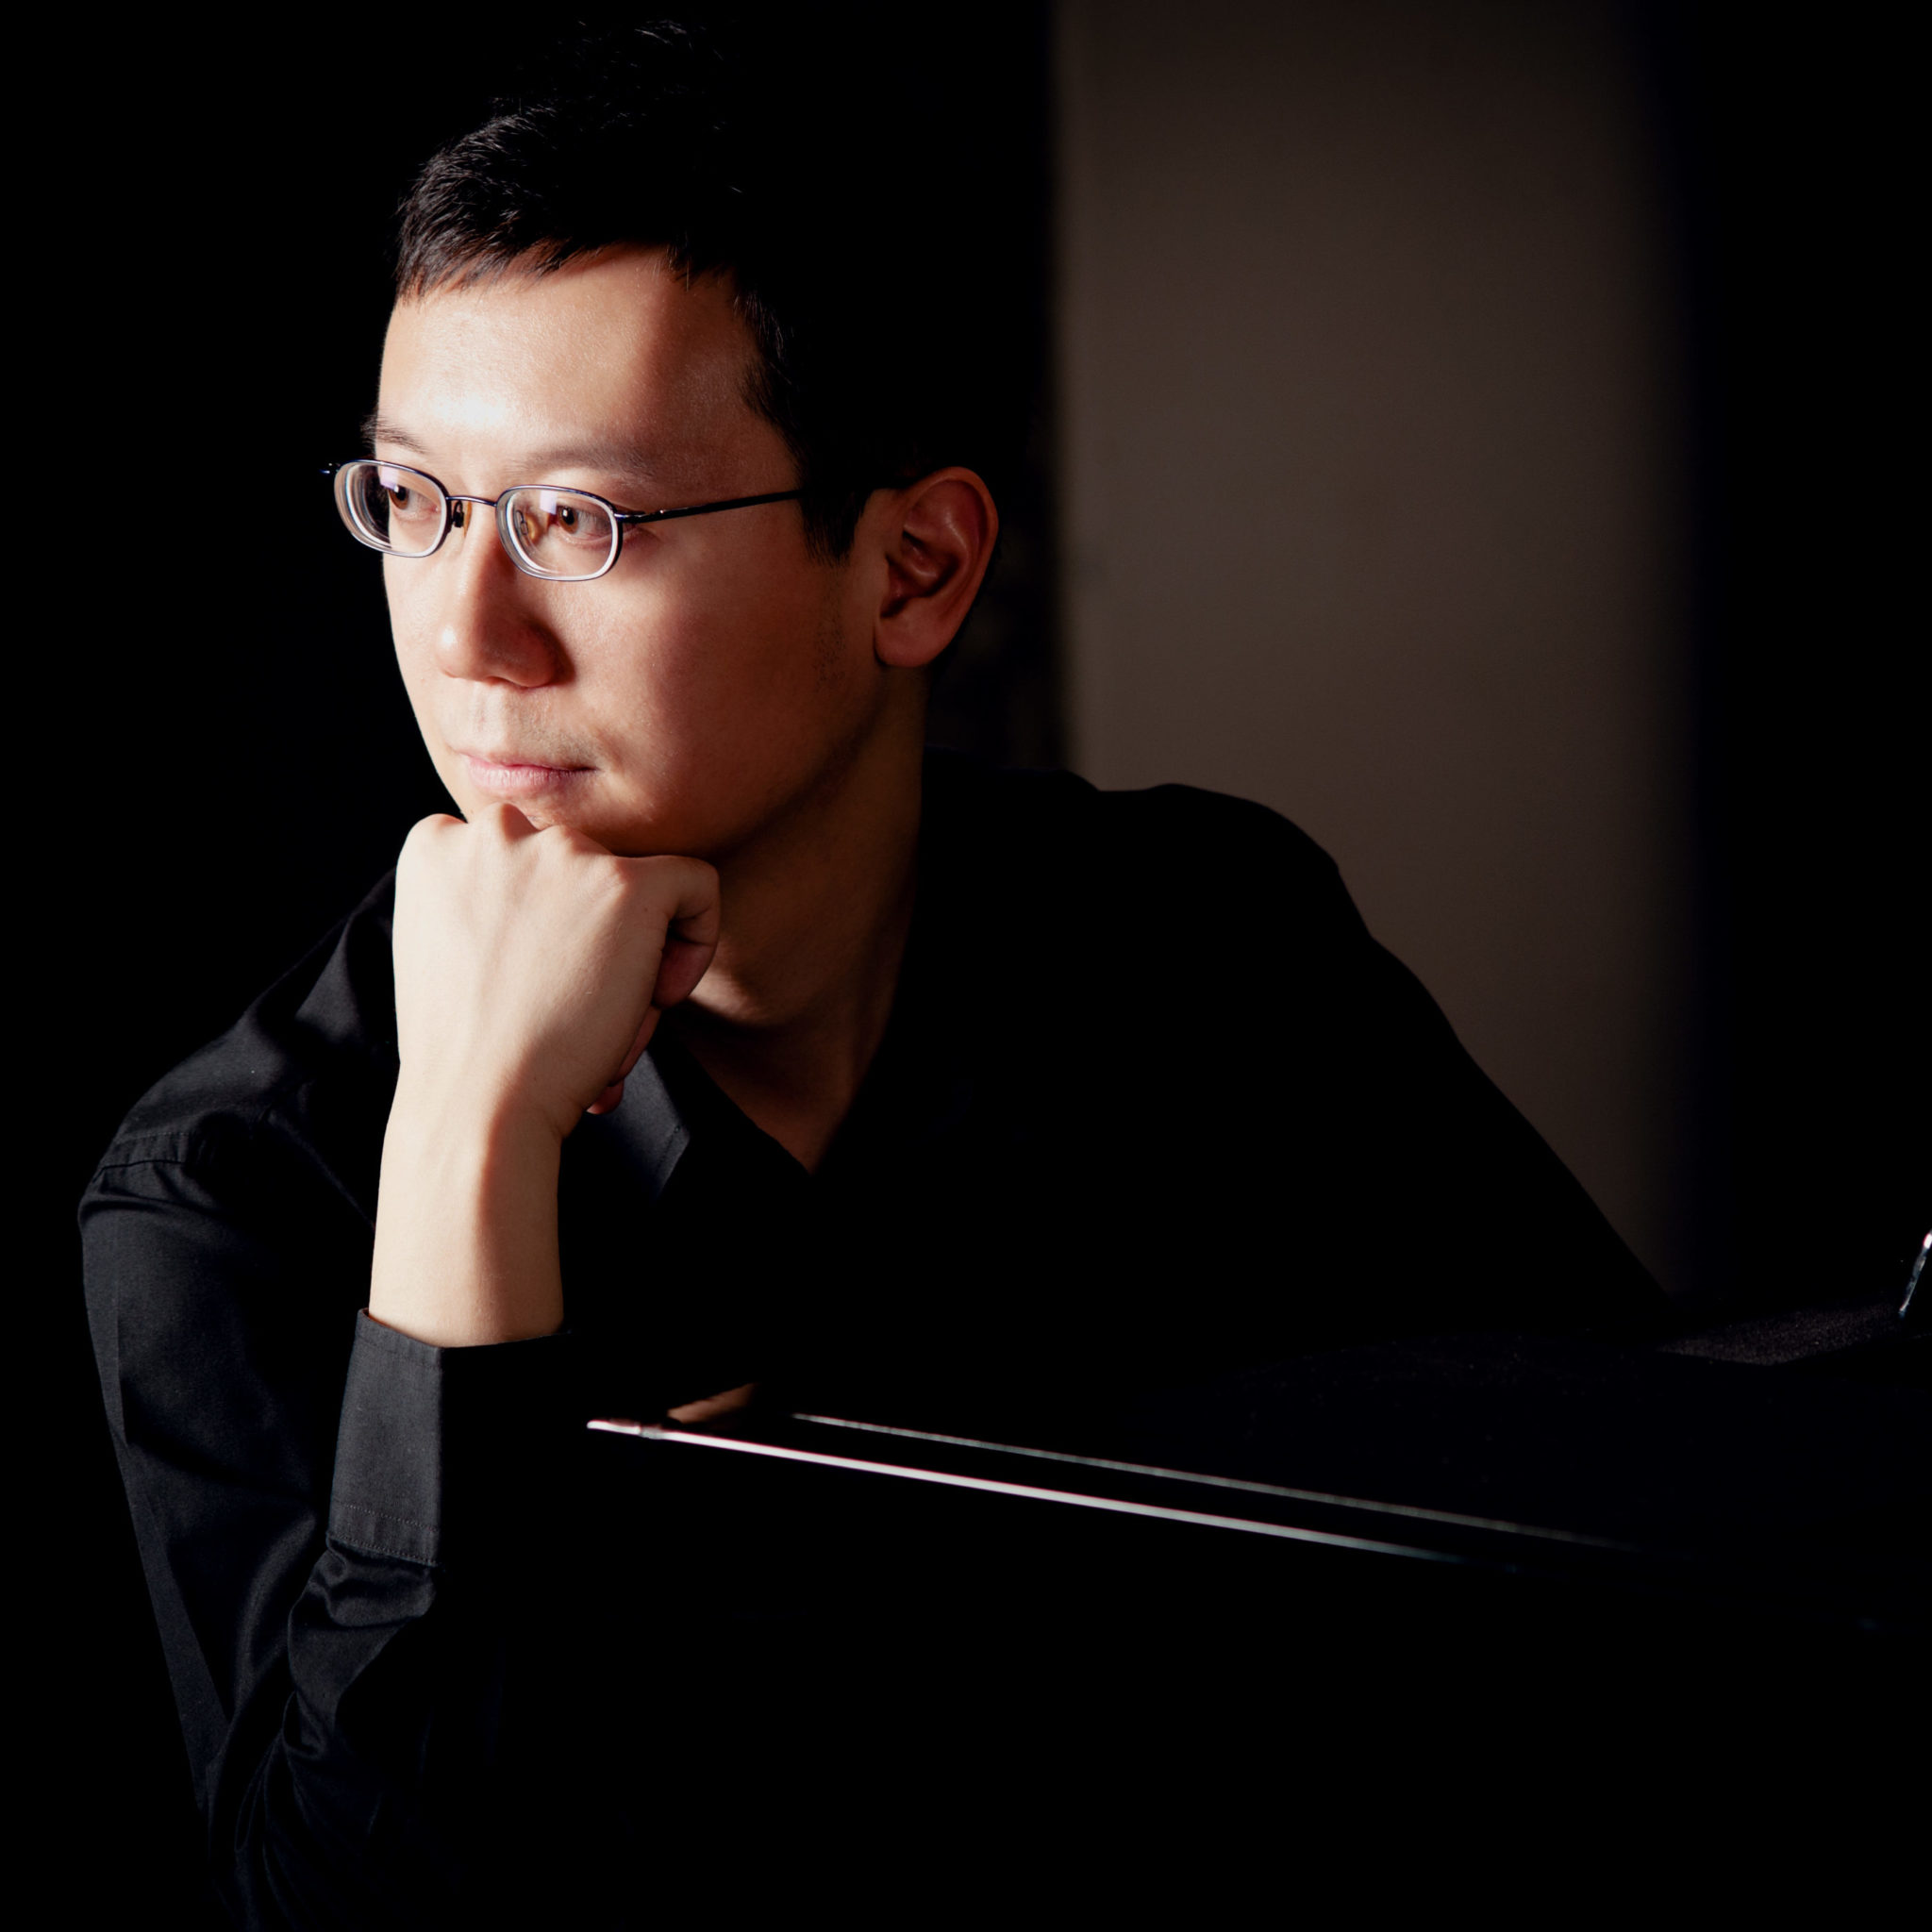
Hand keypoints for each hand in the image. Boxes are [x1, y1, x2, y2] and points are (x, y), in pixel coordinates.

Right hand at [370, 805, 717, 1346]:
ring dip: (632, 958)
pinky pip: (698, 887)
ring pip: (635, 890)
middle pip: (583, 874)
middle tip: (573, 1014)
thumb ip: (491, 903)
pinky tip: (658, 997)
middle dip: (590, 944)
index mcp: (440, 844)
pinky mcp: (627, 883)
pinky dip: (696, 941)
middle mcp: (497, 829)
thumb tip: (562, 903)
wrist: (479, 1102)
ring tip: (603, 1024)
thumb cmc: (470, 1052)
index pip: (527, 859)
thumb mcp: (453, 953)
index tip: (539, 980)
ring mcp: (563, 851)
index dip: (546, 921)